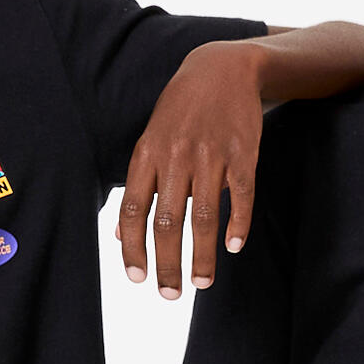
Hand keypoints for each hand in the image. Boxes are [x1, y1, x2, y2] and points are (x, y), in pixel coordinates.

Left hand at [118, 38, 265, 298]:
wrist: (224, 68)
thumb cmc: (182, 111)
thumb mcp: (151, 139)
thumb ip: (139, 185)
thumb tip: (120, 235)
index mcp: (148, 154)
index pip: (134, 210)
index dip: (133, 249)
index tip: (137, 279)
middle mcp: (177, 156)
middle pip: (169, 222)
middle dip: (167, 264)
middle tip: (169, 295)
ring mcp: (212, 154)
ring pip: (204, 217)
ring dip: (202, 256)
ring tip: (202, 283)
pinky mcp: (243, 153)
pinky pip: (241, 197)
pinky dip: (238, 225)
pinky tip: (234, 247)